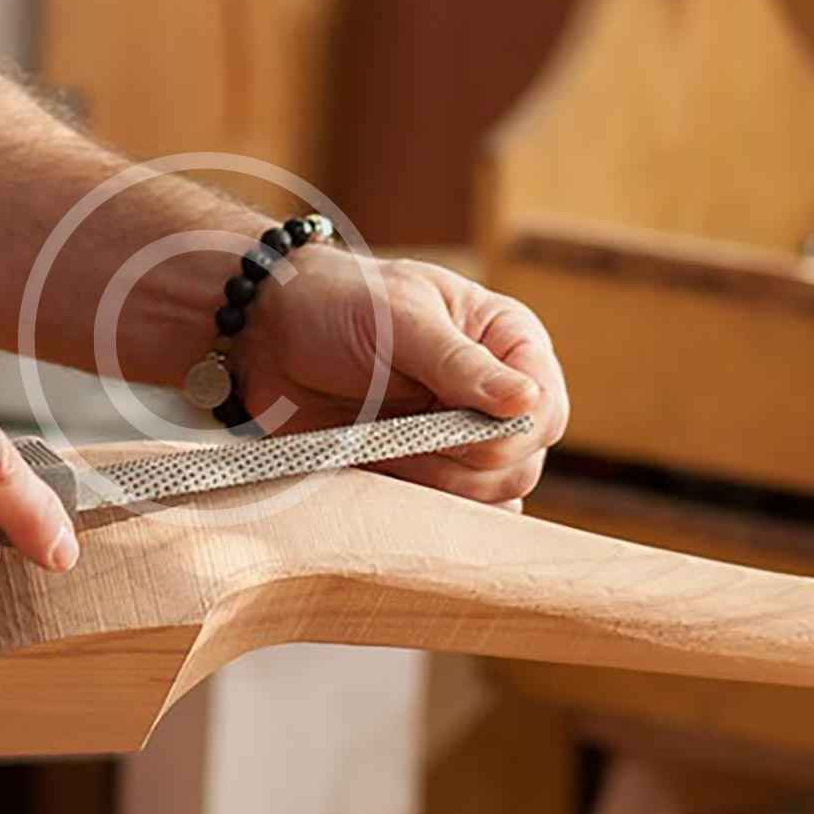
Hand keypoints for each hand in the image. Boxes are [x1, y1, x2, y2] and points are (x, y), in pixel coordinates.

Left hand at [238, 248, 568, 503]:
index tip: (460, 423)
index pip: (546, 410)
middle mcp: (494, 394)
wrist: (267, 335)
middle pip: (522, 463)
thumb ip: (460, 364)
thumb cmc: (337, 303)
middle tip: (406, 432)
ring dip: (436, 481)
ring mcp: (460, 436)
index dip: (514, 431)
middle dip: (466, 460)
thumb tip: (526, 402)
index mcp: (506, 342)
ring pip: (489, 495)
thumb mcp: (400, 318)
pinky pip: (449, 510)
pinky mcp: (424, 469)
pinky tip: (389, 473)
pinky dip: (422, 504)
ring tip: (383, 442)